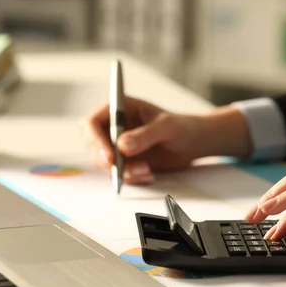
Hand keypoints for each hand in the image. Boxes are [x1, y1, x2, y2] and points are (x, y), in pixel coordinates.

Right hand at [80, 96, 252, 183]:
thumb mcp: (166, 128)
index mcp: (118, 108)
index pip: (92, 122)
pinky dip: (130, 178)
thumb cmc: (181, 127)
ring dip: (122, 172)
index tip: (110, 158)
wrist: (193, 144)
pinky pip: (117, 173)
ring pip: (104, 163)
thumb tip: (122, 145)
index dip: (96, 141)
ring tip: (146, 171)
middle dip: (108, 162)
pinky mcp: (124, 160)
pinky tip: (148, 174)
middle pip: (93, 146)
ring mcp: (116, 144)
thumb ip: (145, 135)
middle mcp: (113, 126)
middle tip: (127, 171)